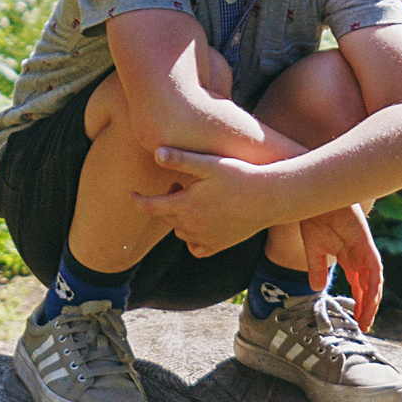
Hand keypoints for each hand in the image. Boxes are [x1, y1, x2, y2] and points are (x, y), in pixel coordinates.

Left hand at [134, 147, 281, 257]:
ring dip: (178, 218)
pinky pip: (196, 249)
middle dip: (165, 201)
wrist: (270, 197)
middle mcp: (192, 225)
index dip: (138, 200)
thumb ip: (182, 159)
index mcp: (185, 205)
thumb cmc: (240, 175)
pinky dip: (192, 239)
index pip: (151, 207)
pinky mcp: (219, 244)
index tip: (131, 194)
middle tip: (178, 184)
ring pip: (180, 232)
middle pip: (166, 218)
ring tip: (192, 199)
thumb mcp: (209, 164)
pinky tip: (199, 225)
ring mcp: (206, 238)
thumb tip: (156, 152)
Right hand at [298, 206, 383, 330]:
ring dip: (372, 301)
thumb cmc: (315, 218)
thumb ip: (316, 269)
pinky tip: (372, 298)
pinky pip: (375, 268)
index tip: (357, 323)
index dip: (360, 304)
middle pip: (368, 288)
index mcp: (348, 259)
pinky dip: (375, 284)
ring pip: (374, 281)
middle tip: (364, 327)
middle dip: (368, 307)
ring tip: (367, 319)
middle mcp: (359, 257)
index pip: (358, 287)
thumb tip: (316, 289)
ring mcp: (364, 251)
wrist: (318, 199)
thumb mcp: (313, 250)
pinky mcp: (366, 244)